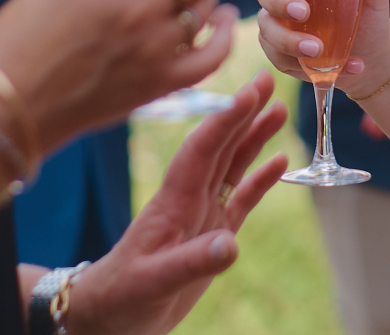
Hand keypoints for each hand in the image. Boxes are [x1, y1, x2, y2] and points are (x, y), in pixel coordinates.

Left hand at [69, 69, 288, 334]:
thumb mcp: (152, 283)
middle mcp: (189, 199)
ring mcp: (201, 214)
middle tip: (266, 78)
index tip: (248, 93)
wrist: (109, 316)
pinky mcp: (212, 234)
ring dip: (254, 137)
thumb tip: (230, 245)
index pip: (201, 151)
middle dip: (242, 112)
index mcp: (172, 203)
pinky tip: (279, 161)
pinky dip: (259, 179)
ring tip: (279, 109)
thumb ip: (191, 262)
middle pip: (219, 146)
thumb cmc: (122, 297)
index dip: (225, 120)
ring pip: (232, 165)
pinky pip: (240, 198)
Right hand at [253, 0, 389, 92]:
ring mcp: (278, 23)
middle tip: (304, 12)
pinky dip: (307, 67)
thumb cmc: (369, 9)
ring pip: (267, 29)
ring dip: (290, 41)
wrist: (372, 51)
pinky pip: (280, 59)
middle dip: (279, 2)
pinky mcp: (280, 52)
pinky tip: (342, 68)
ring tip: (319, 51)